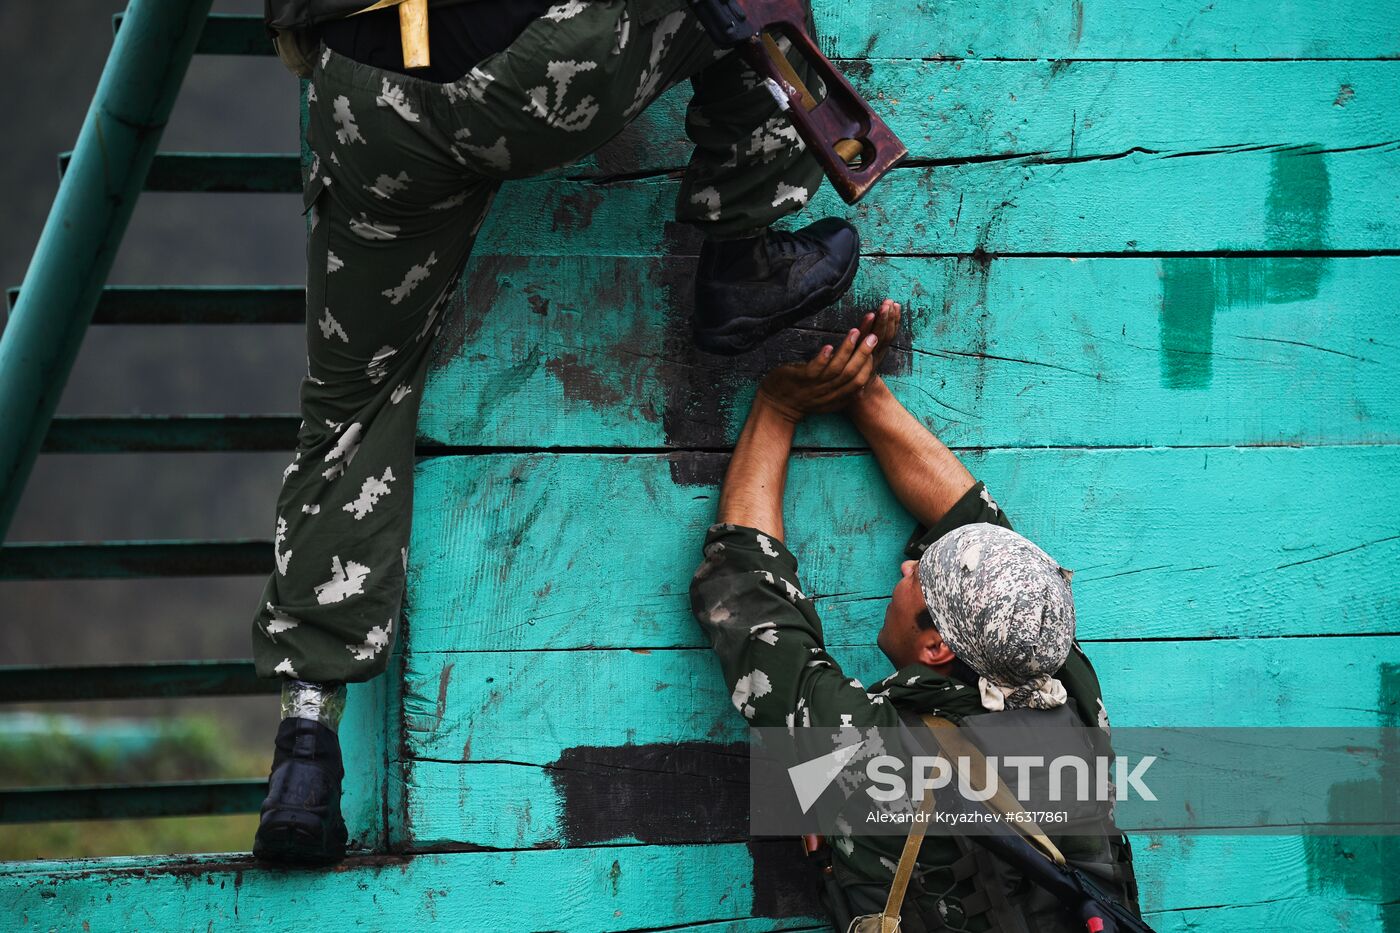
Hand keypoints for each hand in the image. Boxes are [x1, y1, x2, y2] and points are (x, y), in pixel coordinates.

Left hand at [757, 303, 897, 419]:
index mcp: (838, 397)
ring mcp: (814, 386)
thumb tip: (861, 384)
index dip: (869, 364)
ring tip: (855, 332)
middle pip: (852, 374)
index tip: (876, 346)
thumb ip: (841, 390)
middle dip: (864, 354)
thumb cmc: (802, 397)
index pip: (859, 381)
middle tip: (873, 336)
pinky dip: (823, 358)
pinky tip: (829, 346)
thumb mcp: (825, 397)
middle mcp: (829, 392)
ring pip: (836, 370)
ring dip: (846, 350)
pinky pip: (814, 369)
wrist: (776, 406)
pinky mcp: (800, 379)